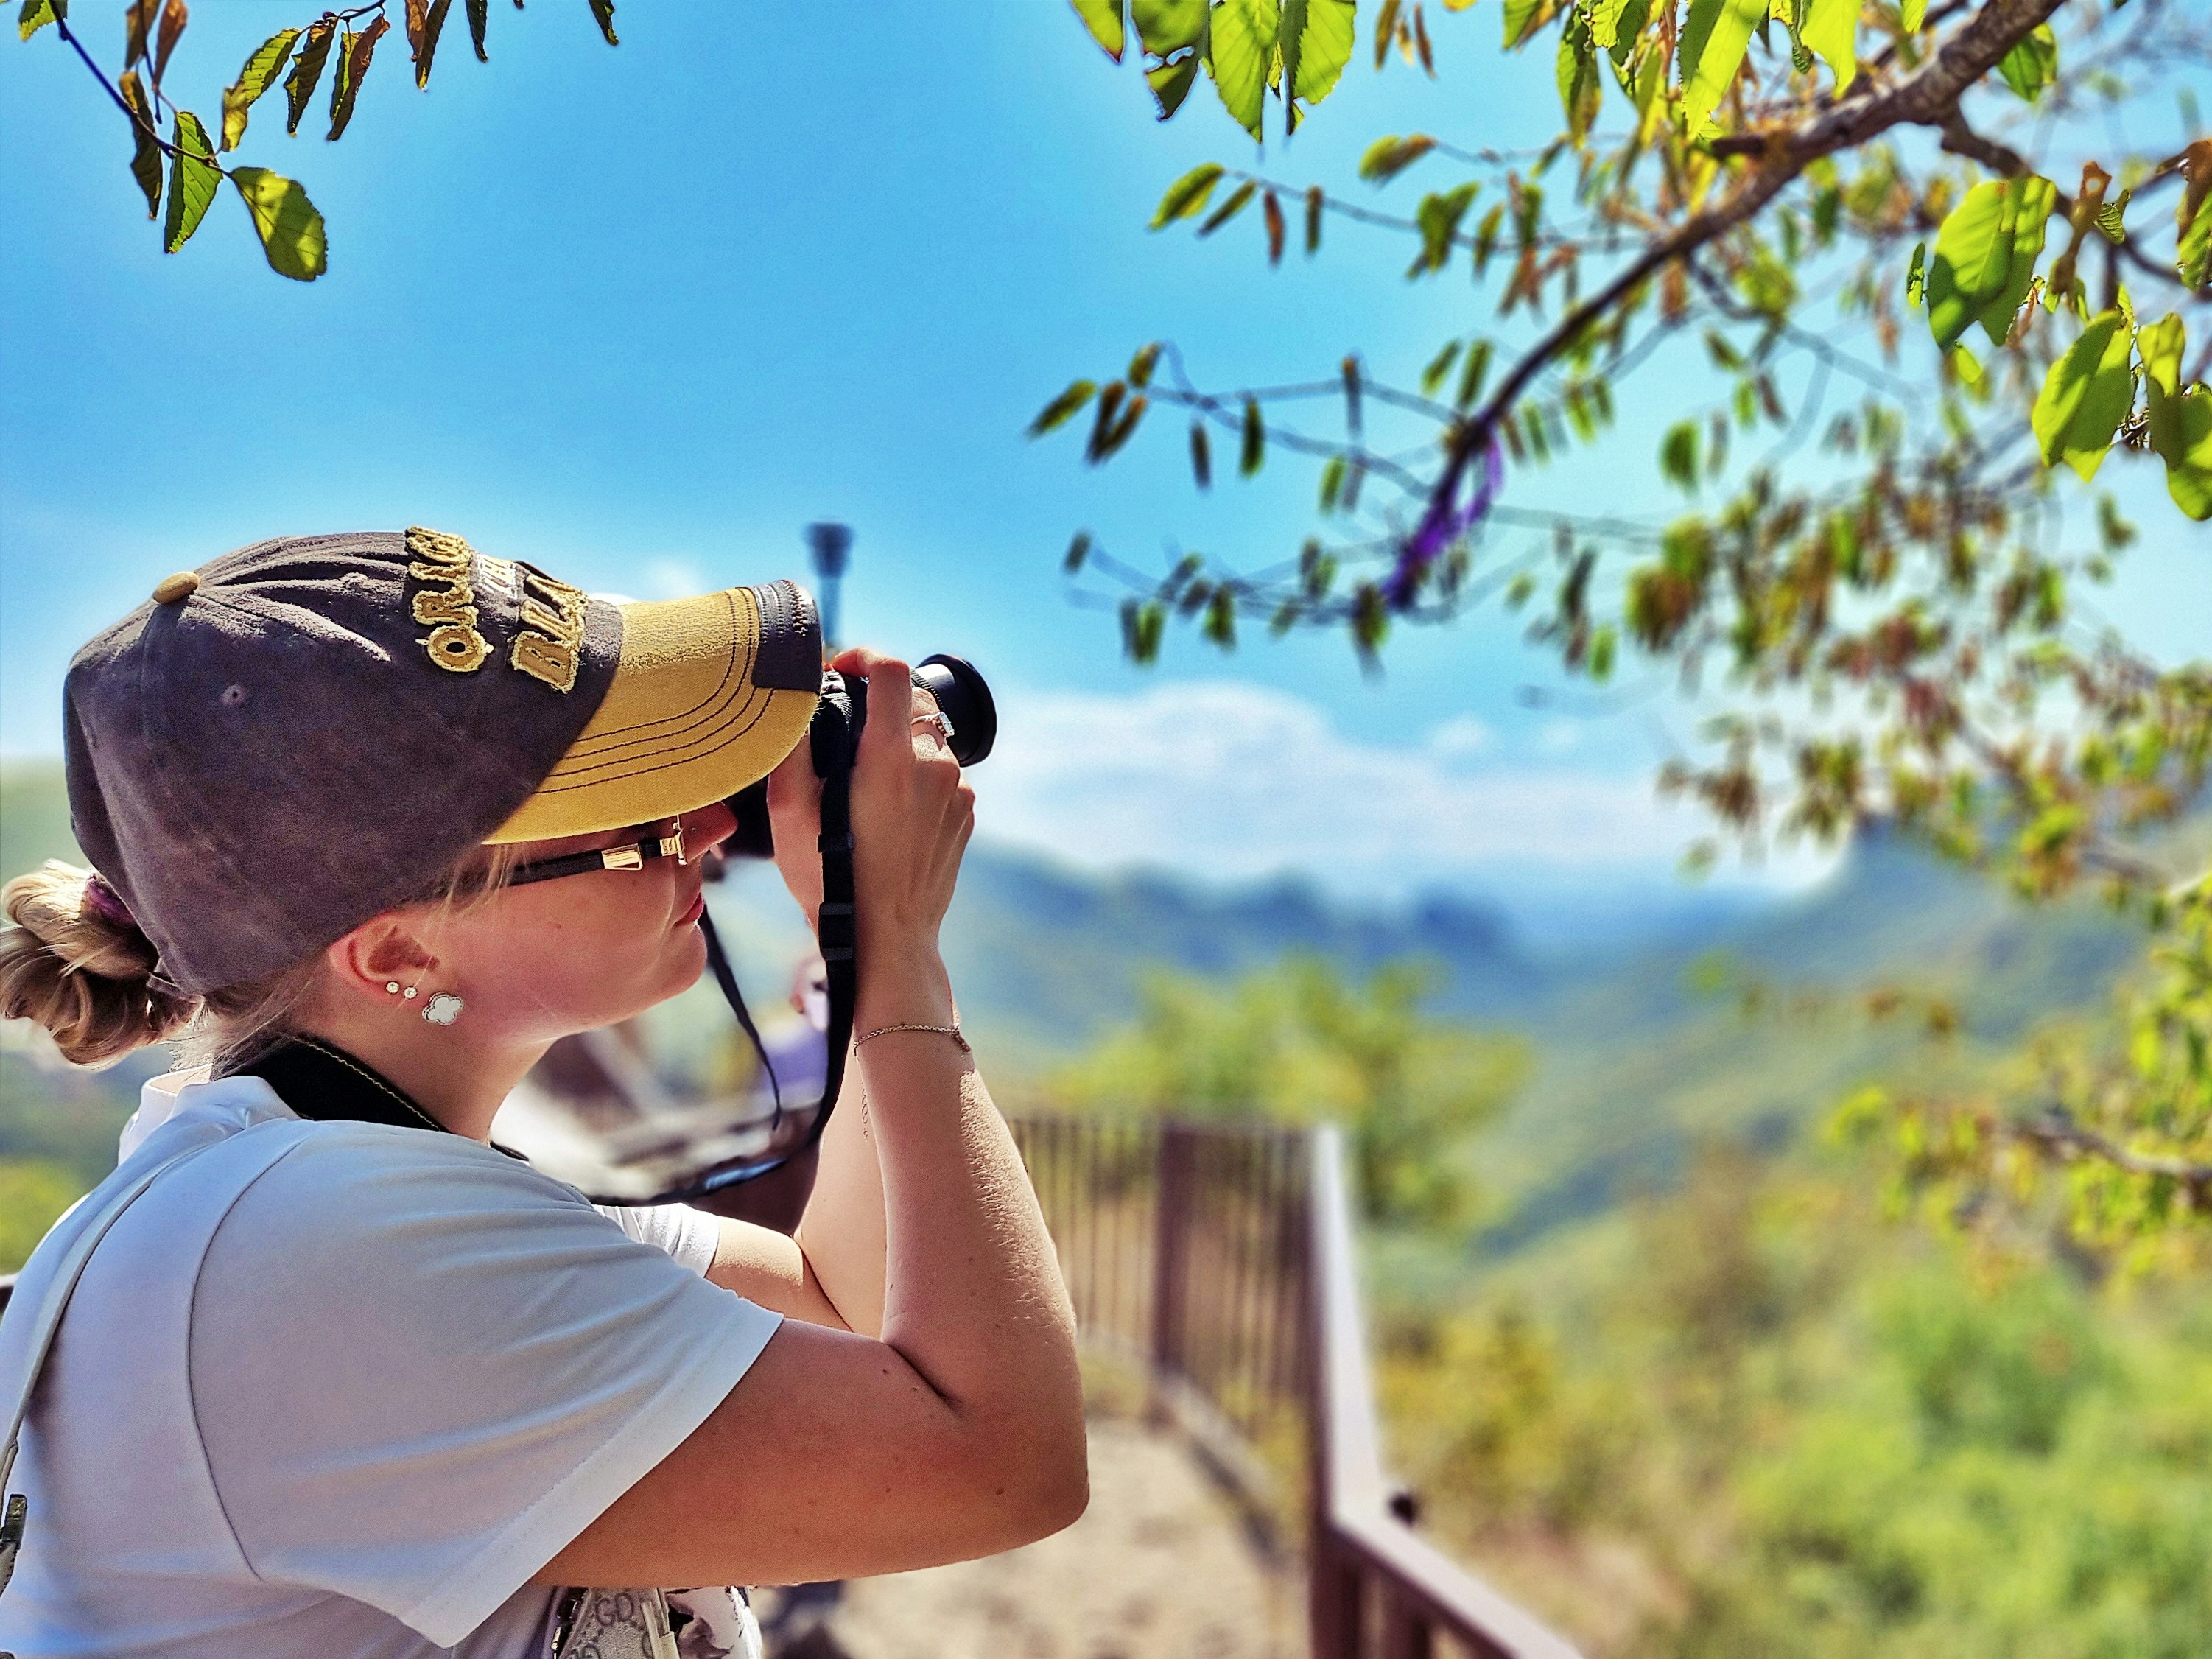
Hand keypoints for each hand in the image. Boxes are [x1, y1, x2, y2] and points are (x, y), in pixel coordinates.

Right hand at [766, 648, 973, 1020]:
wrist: (885, 940)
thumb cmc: (829, 879)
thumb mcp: (790, 810)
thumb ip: (793, 743)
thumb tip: (799, 695)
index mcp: (891, 756)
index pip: (893, 670)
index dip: (866, 657)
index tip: (844, 670)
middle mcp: (934, 765)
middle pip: (913, 701)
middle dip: (879, 705)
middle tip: (845, 734)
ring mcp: (957, 789)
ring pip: (928, 739)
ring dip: (898, 745)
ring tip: (863, 787)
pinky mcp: (967, 813)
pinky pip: (942, 774)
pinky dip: (917, 778)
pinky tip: (889, 814)